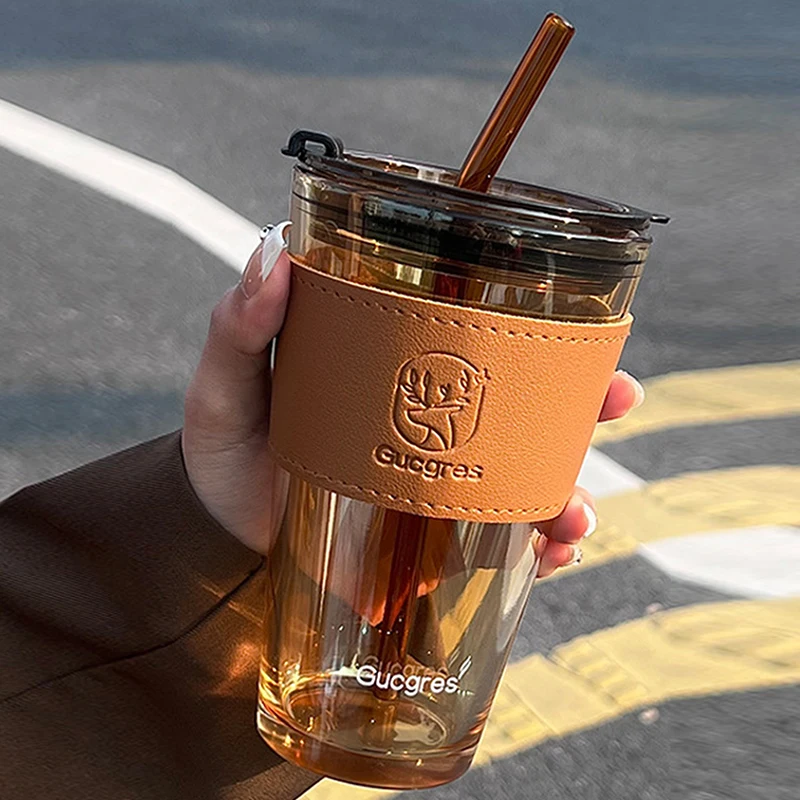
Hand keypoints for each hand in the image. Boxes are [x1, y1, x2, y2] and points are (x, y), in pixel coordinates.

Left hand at [182, 237, 644, 574]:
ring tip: (573, 514)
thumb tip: (271, 251)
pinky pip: (501, 542)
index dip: (541, 330)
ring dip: (571, 488)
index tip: (587, 324)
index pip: (481, 337)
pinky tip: (551, 555)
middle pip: (526, 405)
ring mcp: (439, 480)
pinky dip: (537, 550)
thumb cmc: (227, 450)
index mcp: (400, 369)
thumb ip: (239, 327)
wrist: (220, 536)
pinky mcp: (435, 538)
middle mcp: (432, 419)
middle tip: (618, 397)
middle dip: (586, 403)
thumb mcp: (225, 385)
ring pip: (529, 475)